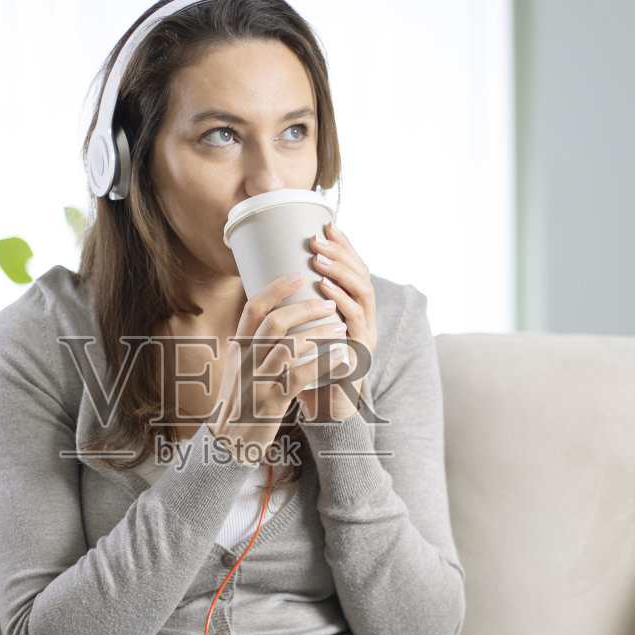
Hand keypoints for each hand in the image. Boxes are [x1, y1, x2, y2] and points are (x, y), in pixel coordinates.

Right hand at [206, 272, 335, 463]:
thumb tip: (272, 314)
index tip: (297, 274)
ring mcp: (258, 380)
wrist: (229, 441)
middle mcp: (246, 360)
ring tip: (341, 328)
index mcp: (238, 347)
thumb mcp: (239, 366)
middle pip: (275, 322)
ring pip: (290, 347)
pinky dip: (324, 364)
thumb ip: (254, 342)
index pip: (253, 307)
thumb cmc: (240, 401)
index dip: (276, 287)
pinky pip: (301, 377)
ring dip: (319, 334)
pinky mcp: (272, 402)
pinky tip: (342, 356)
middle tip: (329, 302)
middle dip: (305, 308)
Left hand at [295, 221, 375, 422]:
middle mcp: (364, 318)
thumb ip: (296, 307)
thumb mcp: (301, 330)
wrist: (320, 408)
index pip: (354, 269)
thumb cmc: (307, 368)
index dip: (344, 247)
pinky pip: (355, 321)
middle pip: (362, 274)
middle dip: (342, 253)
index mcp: (352, 309)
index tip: (327, 226)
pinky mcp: (361, 352)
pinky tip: (324, 289)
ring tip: (320, 258)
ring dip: (342, 272)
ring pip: (363, 293)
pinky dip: (341, 301)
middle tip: (320, 237)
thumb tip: (268, 276)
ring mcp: (366, 334)